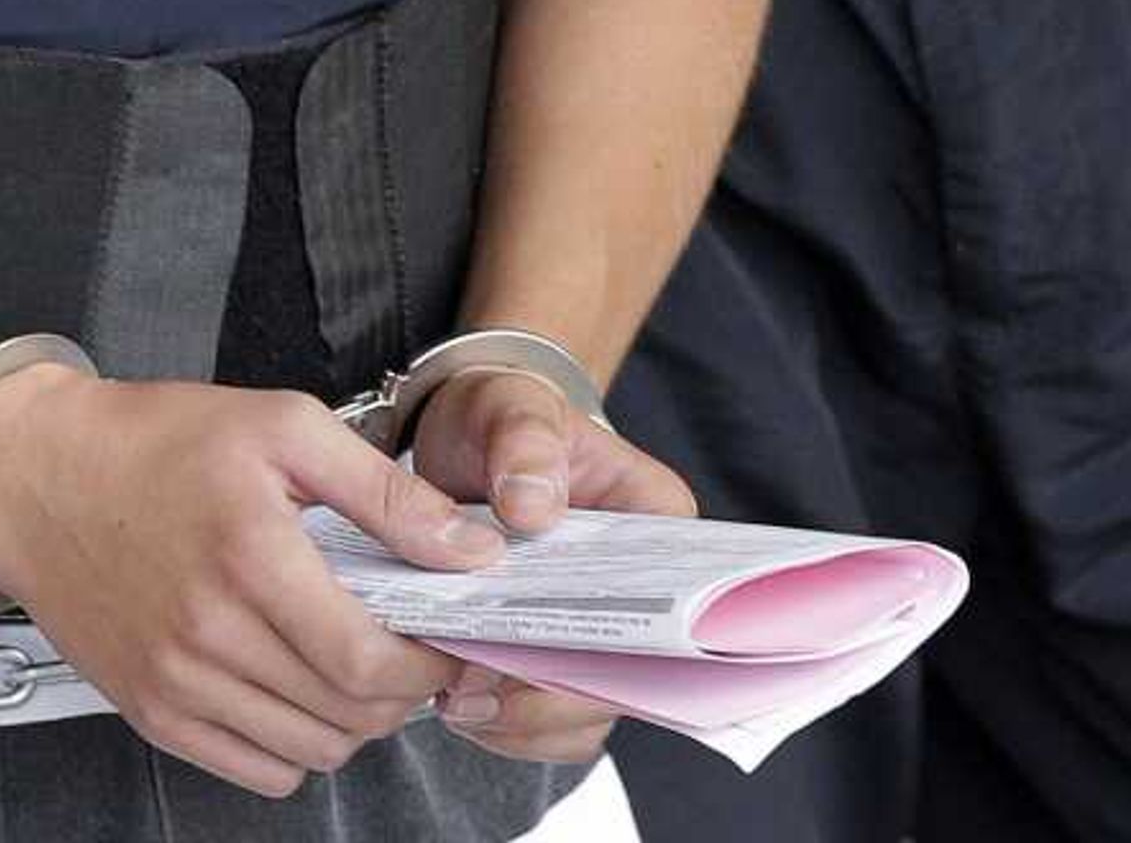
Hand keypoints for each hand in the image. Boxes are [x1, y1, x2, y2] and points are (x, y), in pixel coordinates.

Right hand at [0, 368, 501, 796]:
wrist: (34, 477)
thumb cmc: (155, 442)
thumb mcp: (283, 427)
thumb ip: (384, 491)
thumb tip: (467, 550)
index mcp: (248, 554)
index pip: (365, 660)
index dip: (426, 666)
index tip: (447, 642)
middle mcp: (207, 631)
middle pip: (344, 716)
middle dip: (402, 694)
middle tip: (413, 651)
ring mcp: (174, 682)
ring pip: (307, 752)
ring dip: (354, 723)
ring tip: (357, 666)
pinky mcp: (150, 710)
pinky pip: (252, 770)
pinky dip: (295, 747)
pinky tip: (300, 689)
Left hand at [402, 367, 697, 765]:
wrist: (465, 440)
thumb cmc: (504, 415)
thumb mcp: (510, 406)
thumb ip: (525, 443)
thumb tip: (532, 508)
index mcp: (661, 525)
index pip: (675, 607)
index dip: (622, 649)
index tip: (550, 660)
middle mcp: (645, 592)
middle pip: (628, 678)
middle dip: (550, 697)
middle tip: (475, 688)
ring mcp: (600, 632)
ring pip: (583, 713)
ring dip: (519, 720)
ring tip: (455, 697)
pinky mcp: (553, 657)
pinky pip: (542, 722)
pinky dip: (500, 724)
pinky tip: (455, 698)